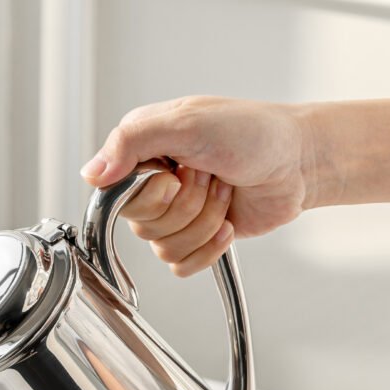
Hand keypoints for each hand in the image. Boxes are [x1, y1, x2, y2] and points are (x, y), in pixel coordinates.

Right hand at [80, 96, 314, 275]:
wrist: (299, 162)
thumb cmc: (252, 132)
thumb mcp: (187, 122)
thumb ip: (131, 141)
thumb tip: (91, 174)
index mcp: (142, 153)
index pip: (115, 195)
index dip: (150, 193)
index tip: (176, 172)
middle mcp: (153, 185)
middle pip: (141, 226)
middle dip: (185, 206)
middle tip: (208, 176)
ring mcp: (173, 216)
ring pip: (163, 248)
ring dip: (204, 222)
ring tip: (224, 192)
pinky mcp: (194, 240)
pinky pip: (180, 267)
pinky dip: (208, 249)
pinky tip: (227, 223)